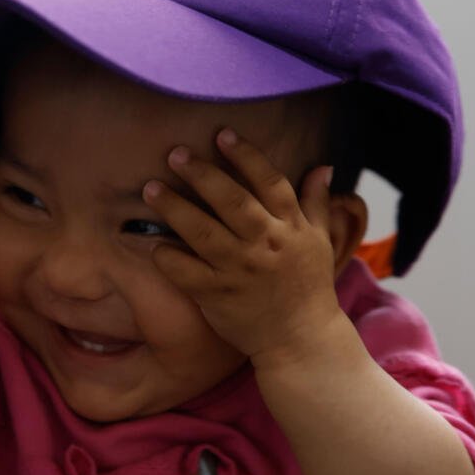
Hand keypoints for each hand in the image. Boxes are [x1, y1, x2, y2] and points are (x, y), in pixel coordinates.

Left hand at [142, 130, 341, 368]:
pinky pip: (186, 272)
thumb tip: (323, 166)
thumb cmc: (309, 287)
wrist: (301, 340)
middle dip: (202, 174)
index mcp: (291, 228)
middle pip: (231, 201)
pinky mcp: (217, 295)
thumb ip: (316, 202)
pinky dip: (168, 257)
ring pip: (202, 232)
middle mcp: (266, 245)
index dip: (246, 155)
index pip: (269, 182)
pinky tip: (153, 243)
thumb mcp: (321, 242)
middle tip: (175, 154)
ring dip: (174, 207)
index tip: (222, 134)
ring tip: (151, 188)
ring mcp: (240, 271)